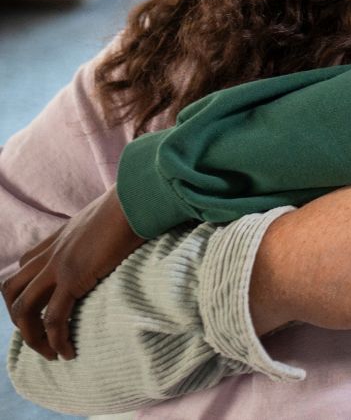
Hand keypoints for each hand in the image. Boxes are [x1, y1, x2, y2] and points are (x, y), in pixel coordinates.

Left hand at [2, 188, 144, 360]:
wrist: (137, 198)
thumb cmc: (133, 204)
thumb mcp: (109, 218)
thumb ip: (104, 231)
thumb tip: (123, 235)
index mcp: (58, 238)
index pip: (25, 266)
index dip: (27, 291)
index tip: (45, 309)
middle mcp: (50, 253)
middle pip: (12, 290)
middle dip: (20, 318)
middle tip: (41, 337)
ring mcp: (58, 266)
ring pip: (23, 308)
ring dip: (32, 336)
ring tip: (51, 353)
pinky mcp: (72, 278)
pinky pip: (53, 318)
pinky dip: (56, 340)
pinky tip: (68, 352)